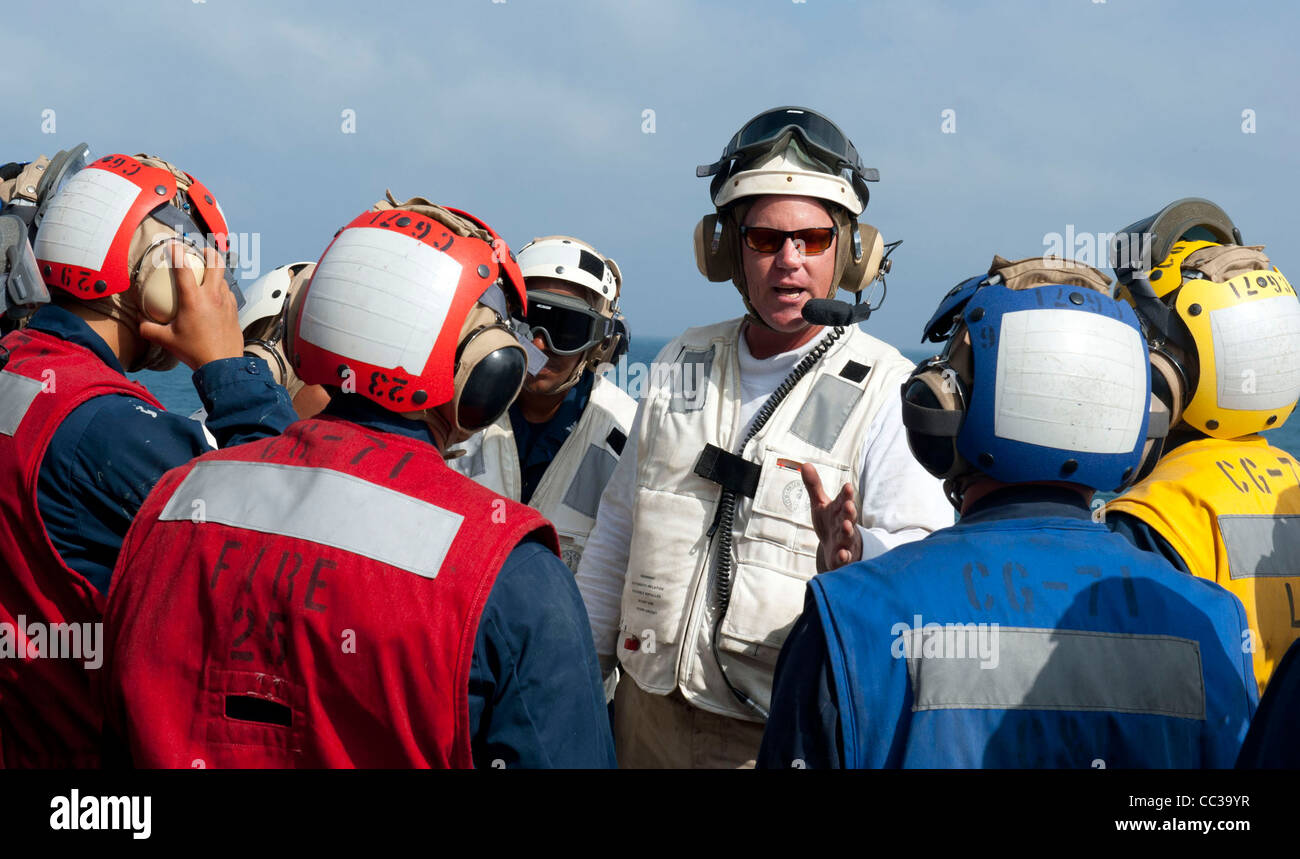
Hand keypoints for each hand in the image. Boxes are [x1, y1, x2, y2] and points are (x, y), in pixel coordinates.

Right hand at [139, 245, 243, 369]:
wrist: (223, 365)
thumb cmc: (194, 351)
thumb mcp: (167, 340)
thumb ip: (149, 330)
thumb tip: (139, 322)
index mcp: (194, 299)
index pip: (184, 268)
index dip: (177, 252)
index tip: (172, 243)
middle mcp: (212, 296)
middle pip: (216, 263)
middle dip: (209, 252)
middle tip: (202, 251)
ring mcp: (226, 302)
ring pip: (224, 278)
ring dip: (216, 272)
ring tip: (208, 273)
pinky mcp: (234, 311)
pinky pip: (228, 293)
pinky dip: (222, 289)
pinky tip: (217, 295)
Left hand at [802, 462, 861, 572]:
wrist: (839, 549)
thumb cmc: (830, 523)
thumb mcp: (821, 504)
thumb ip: (815, 486)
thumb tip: (804, 464)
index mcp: (839, 510)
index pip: (844, 500)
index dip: (846, 494)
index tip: (847, 486)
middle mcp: (845, 524)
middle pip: (849, 517)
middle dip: (850, 511)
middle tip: (849, 505)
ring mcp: (845, 541)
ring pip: (848, 536)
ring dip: (848, 531)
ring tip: (847, 526)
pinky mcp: (842, 557)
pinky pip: (845, 558)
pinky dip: (844, 557)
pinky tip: (842, 555)